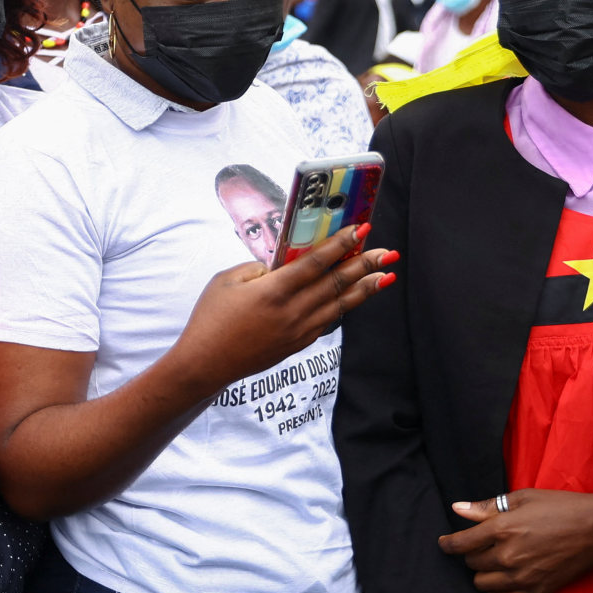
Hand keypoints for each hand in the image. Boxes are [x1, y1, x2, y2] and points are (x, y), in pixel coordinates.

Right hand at [170, 223, 395, 395]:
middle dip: (364, 264)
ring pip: (341, 304)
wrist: (206, 363)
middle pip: (337, 282)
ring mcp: (299, 329)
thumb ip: (257, 269)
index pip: (317, 262)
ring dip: (366, 288)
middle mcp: (293, 310)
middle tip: (387, 252)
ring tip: (386, 275)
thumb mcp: (226, 281)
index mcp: (274, 290)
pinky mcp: (298, 343)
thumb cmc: (210, 318)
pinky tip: (355, 297)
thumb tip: (280, 265)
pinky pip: (328, 320)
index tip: (361, 230)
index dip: (342, 244)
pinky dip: (345, 306)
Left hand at [440, 489, 592, 592]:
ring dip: (482, 573)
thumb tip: (457, 508)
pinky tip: (503, 579)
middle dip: (470, 554)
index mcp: (503, 529)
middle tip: (479, 547)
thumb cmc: (562, 507)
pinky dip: (497, 591)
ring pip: (483, 584)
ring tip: (492, 562)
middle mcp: (509, 556)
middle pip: (471, 564)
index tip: (444, 543)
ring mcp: (523, 576)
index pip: (460, 544)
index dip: (447, 544)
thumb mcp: (522, 498)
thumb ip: (486, 507)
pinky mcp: (538, 591)